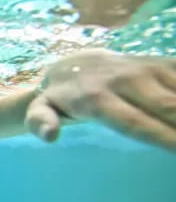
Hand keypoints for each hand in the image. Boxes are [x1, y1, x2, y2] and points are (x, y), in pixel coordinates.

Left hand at [25, 48, 175, 150]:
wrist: (74, 62)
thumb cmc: (61, 98)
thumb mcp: (41, 110)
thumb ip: (40, 122)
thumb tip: (49, 136)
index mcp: (97, 99)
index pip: (137, 123)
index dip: (166, 139)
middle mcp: (126, 80)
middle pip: (170, 108)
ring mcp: (147, 68)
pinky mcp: (161, 62)